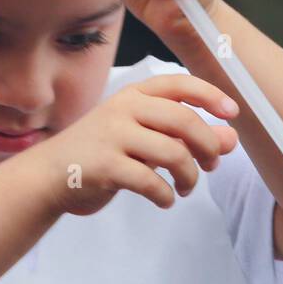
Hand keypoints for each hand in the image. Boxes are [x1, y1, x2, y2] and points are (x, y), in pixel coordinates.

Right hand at [26, 73, 239, 216]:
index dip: (210, 95)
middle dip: (207, 145)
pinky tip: (166, 199)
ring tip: (186, 187)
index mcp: (134, 95)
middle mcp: (123, 109)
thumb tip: (230, 139)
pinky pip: (151, 181)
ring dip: (190, 176)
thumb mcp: (143, 137)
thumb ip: (183, 135)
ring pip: (172, 152)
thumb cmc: (101, 152)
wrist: (50, 174)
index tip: (233, 113)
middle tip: (212, 164)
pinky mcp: (104, 166)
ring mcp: (112, 136)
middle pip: (183, 120)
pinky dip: (166, 194)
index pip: (178, 84)